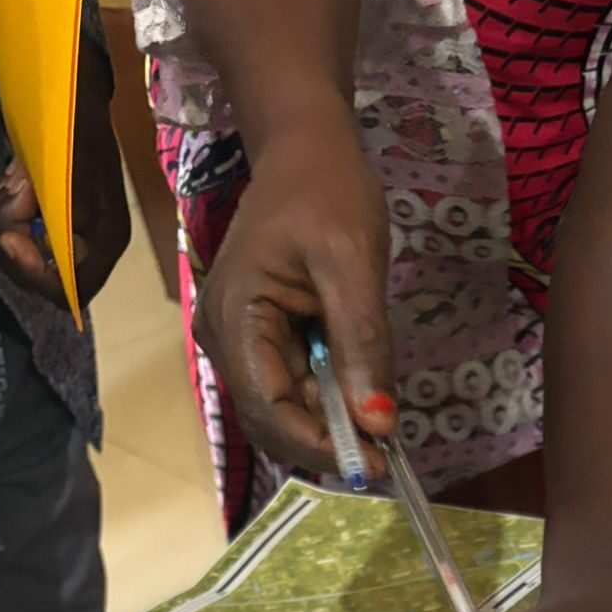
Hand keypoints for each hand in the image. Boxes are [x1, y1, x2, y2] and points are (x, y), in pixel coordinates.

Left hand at [0, 52, 130, 306]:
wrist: (71, 92)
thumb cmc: (72, 133)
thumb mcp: (66, 179)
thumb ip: (53, 224)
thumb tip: (23, 250)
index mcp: (104, 243)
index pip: (69, 291)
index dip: (35, 274)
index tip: (11, 238)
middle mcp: (91, 244)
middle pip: (42, 272)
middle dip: (15, 238)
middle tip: (10, 194)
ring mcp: (73, 228)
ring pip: (26, 247)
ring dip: (8, 217)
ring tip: (14, 179)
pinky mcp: (55, 212)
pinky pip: (24, 227)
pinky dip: (10, 207)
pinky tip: (16, 179)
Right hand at [192, 113, 397, 477]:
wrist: (307, 149)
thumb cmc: (326, 192)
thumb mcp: (352, 262)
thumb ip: (362, 344)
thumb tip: (378, 422)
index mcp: (234, 317)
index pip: (268, 408)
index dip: (318, 444)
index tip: (374, 463)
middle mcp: (224, 337)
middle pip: (272, 417)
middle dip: (326, 441)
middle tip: (387, 456)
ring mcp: (240, 338)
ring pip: (284, 406)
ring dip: (330, 424)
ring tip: (381, 430)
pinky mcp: (263, 336)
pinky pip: (293, 383)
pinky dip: (328, 399)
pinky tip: (364, 400)